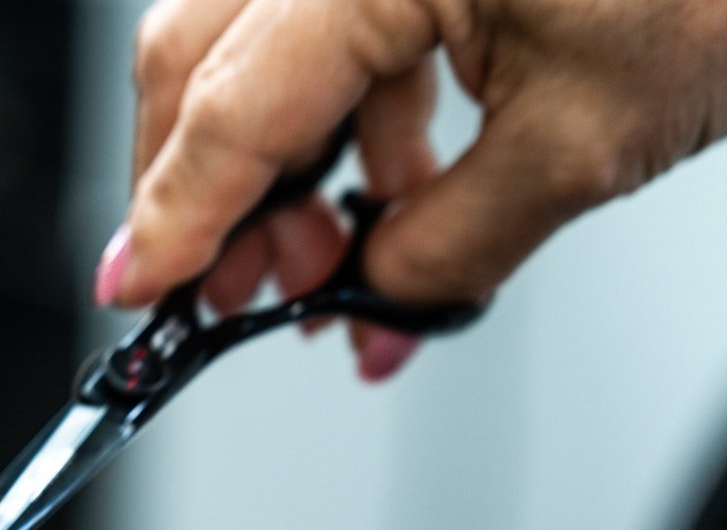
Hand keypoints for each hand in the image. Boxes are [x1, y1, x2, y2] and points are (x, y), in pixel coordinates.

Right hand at [99, 0, 726, 378]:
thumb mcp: (588, 138)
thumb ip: (451, 245)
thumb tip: (376, 306)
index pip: (228, 113)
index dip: (174, 222)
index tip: (138, 294)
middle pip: (198, 67)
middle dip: (205, 198)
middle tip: (234, 295)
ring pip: (254, 50)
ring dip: (278, 168)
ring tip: (331, 256)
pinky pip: (331, 27)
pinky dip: (344, 119)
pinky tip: (392, 187)